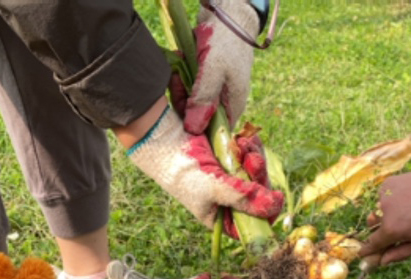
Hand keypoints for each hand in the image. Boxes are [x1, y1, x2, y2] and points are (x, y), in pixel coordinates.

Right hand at [127, 106, 282, 236]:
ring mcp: (230, 178)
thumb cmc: (184, 173)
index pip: (252, 223)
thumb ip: (244, 199)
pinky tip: (243, 139)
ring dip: (254, 158)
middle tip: (253, 162)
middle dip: (259, 178)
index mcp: (222, 217)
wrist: (165, 141)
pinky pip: (250, 155)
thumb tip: (273, 207)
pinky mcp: (232, 158)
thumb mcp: (214, 189)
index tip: (277, 197)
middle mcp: (228, 200)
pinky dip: (250, 147)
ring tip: (244, 147)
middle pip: (260, 196)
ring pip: (257, 174)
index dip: (267, 213)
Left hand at [181, 0, 258, 134]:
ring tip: (178, 71)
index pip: (212, 132)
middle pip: (197, 117)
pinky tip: (179, 66)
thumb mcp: (213, 71)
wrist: (228, 13)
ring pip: (190, 102)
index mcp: (232, 105)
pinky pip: (188, 87)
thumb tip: (193, 130)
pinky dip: (181, 78)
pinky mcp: (205, 80)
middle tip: (177, 80)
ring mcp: (214, 90)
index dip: (194, 128)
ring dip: (180, 88)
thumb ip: (204, 100)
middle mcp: (224, 102)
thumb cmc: (225, 41)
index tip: (181, 110)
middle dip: (183, 103)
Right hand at [360, 167, 410, 264]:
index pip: (372, 243)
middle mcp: (383, 213)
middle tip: (397, 227)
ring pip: (379, 210)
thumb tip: (383, 261)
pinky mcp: (387, 185)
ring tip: (407, 209)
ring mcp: (383, 197)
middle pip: (373, 226)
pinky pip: (384, 197)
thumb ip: (401, 253)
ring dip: (387, 213)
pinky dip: (392, 200)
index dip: (367, 250)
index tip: (363, 253)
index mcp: (391, 230)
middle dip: (380, 228)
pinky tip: (407, 198)